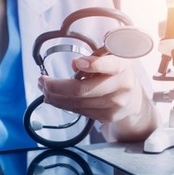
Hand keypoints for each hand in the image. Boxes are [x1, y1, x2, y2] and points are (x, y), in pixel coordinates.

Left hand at [38, 55, 157, 140]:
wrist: (132, 97)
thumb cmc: (115, 73)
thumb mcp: (108, 58)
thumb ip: (94, 58)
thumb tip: (76, 64)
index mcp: (122, 65)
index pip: (109, 65)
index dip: (93, 64)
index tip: (77, 63)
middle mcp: (122, 85)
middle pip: (83, 89)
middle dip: (56, 86)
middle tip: (42, 81)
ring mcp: (115, 103)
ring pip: (78, 103)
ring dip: (55, 98)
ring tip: (45, 90)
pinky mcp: (108, 117)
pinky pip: (80, 111)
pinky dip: (65, 105)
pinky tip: (56, 99)